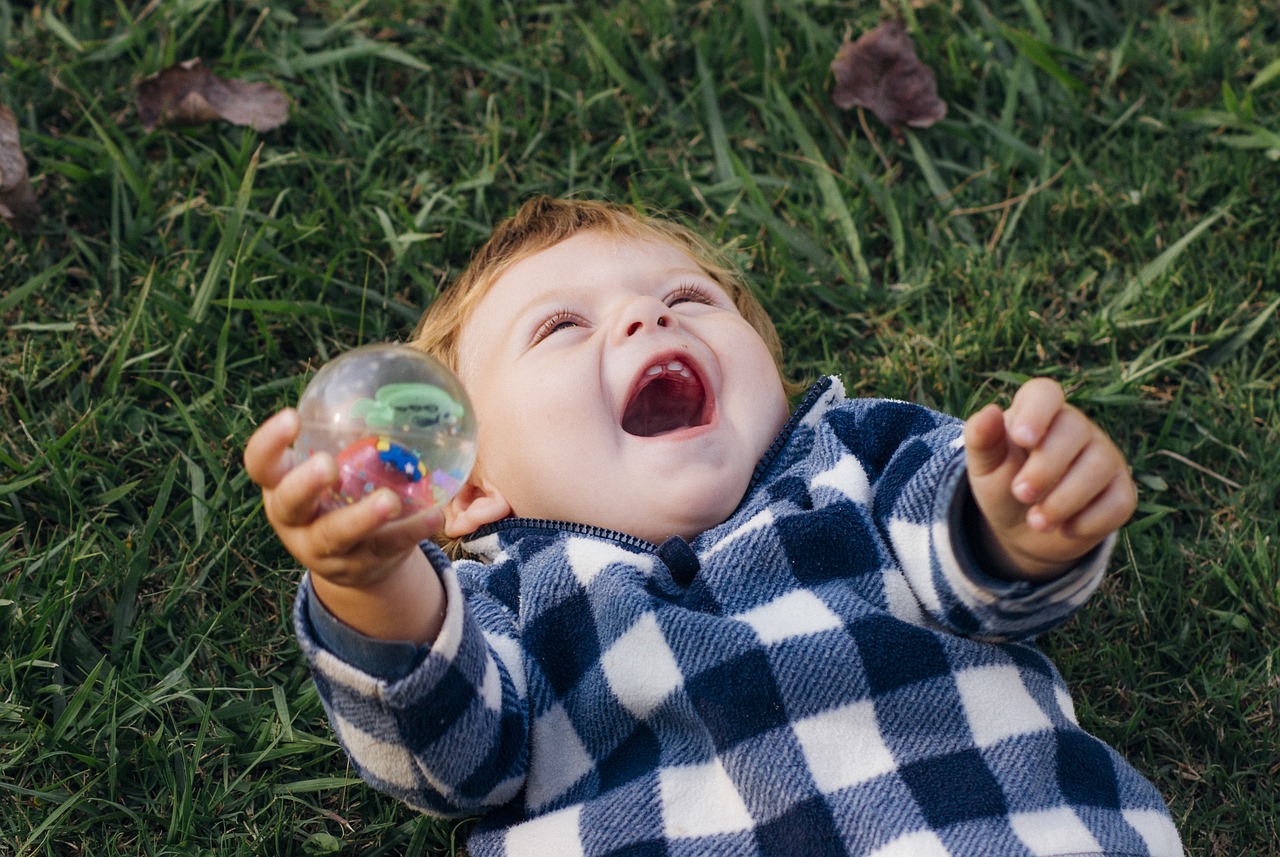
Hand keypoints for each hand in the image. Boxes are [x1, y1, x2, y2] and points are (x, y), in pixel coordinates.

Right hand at [243, 408, 442, 587]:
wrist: (355, 559)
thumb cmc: (341, 494)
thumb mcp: (335, 466)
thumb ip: (347, 436)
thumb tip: (392, 374)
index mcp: (280, 486)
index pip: (260, 464)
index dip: (269, 444)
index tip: (292, 416)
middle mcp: (294, 520)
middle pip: (288, 504)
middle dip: (305, 485)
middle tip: (328, 466)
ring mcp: (322, 549)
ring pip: (336, 535)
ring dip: (361, 518)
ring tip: (388, 500)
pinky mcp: (359, 566)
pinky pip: (385, 547)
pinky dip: (409, 531)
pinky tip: (433, 515)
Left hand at [963, 378, 1136, 580]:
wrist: (1021, 528)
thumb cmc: (1002, 484)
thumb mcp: (984, 466)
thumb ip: (981, 439)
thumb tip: (988, 412)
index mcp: (1037, 412)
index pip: (1045, 393)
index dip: (1036, 412)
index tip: (1021, 439)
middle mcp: (1077, 428)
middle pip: (1074, 430)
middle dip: (1045, 468)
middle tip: (1020, 494)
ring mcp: (1104, 457)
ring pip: (1098, 467)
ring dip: (1064, 500)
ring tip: (1036, 521)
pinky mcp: (1121, 491)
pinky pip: (1118, 502)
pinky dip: (1088, 521)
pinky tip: (1065, 529)